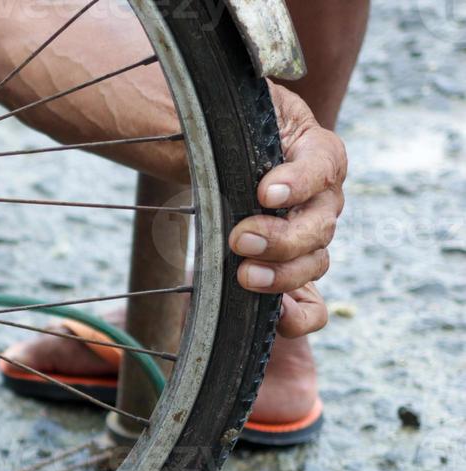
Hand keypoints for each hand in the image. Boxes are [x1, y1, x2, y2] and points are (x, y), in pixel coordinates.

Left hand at [228, 83, 347, 337]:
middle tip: (241, 239)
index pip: (323, 165)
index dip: (300, 181)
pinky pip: (310, 307)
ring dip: (283, 274)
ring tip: (244, 274)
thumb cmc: (227, 132)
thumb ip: (229, 108)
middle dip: (282, 236)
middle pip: (321, 224)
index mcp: (315, 153)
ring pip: (315, 264)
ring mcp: (309, 241)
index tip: (264, 192)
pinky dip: (298, 316)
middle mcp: (321, 200)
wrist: (213, 163)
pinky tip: (274, 316)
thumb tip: (202, 97)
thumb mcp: (233, 109)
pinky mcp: (291, 277)